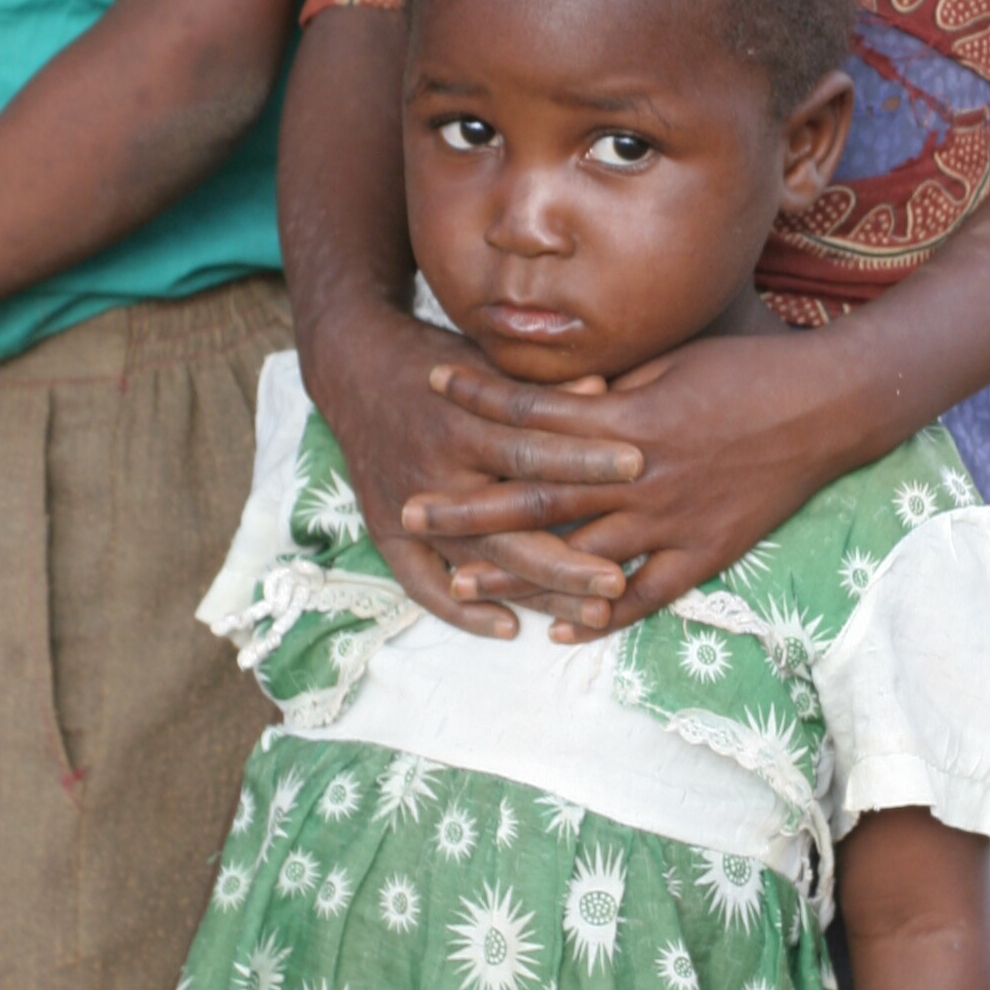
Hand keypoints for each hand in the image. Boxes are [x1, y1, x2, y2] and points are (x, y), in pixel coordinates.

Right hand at [323, 301, 639, 637]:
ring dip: (535, 593)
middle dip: (565, 558)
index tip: (636, 468)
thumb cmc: (435, 362)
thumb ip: (538, 386)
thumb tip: (603, 388)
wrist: (353, 368)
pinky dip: (462, 610)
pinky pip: (421, 584)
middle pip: (506, 525)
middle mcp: (432, 472)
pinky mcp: (384, 532)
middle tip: (618, 581)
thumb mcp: (484, 362)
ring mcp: (405, 508)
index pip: (528, 450)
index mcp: (459, 424)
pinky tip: (510, 627)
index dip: (581, 459)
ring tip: (592, 615)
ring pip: (477, 564)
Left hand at [410, 330, 863, 631]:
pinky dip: (601, 614)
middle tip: (411, 511)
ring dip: (518, 569)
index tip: (431, 385)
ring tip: (463, 579)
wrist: (825, 407)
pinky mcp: (704, 553)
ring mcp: (671, 520)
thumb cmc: (747, 371)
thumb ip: (613, 387)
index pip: (534, 411)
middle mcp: (639, 474)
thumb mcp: (671, 361)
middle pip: (537, 494)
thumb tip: (564, 396)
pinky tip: (561, 629)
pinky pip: (645, 594)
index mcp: (627, 418)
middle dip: (469, 504)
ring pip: (578, 554)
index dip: (480, 398)